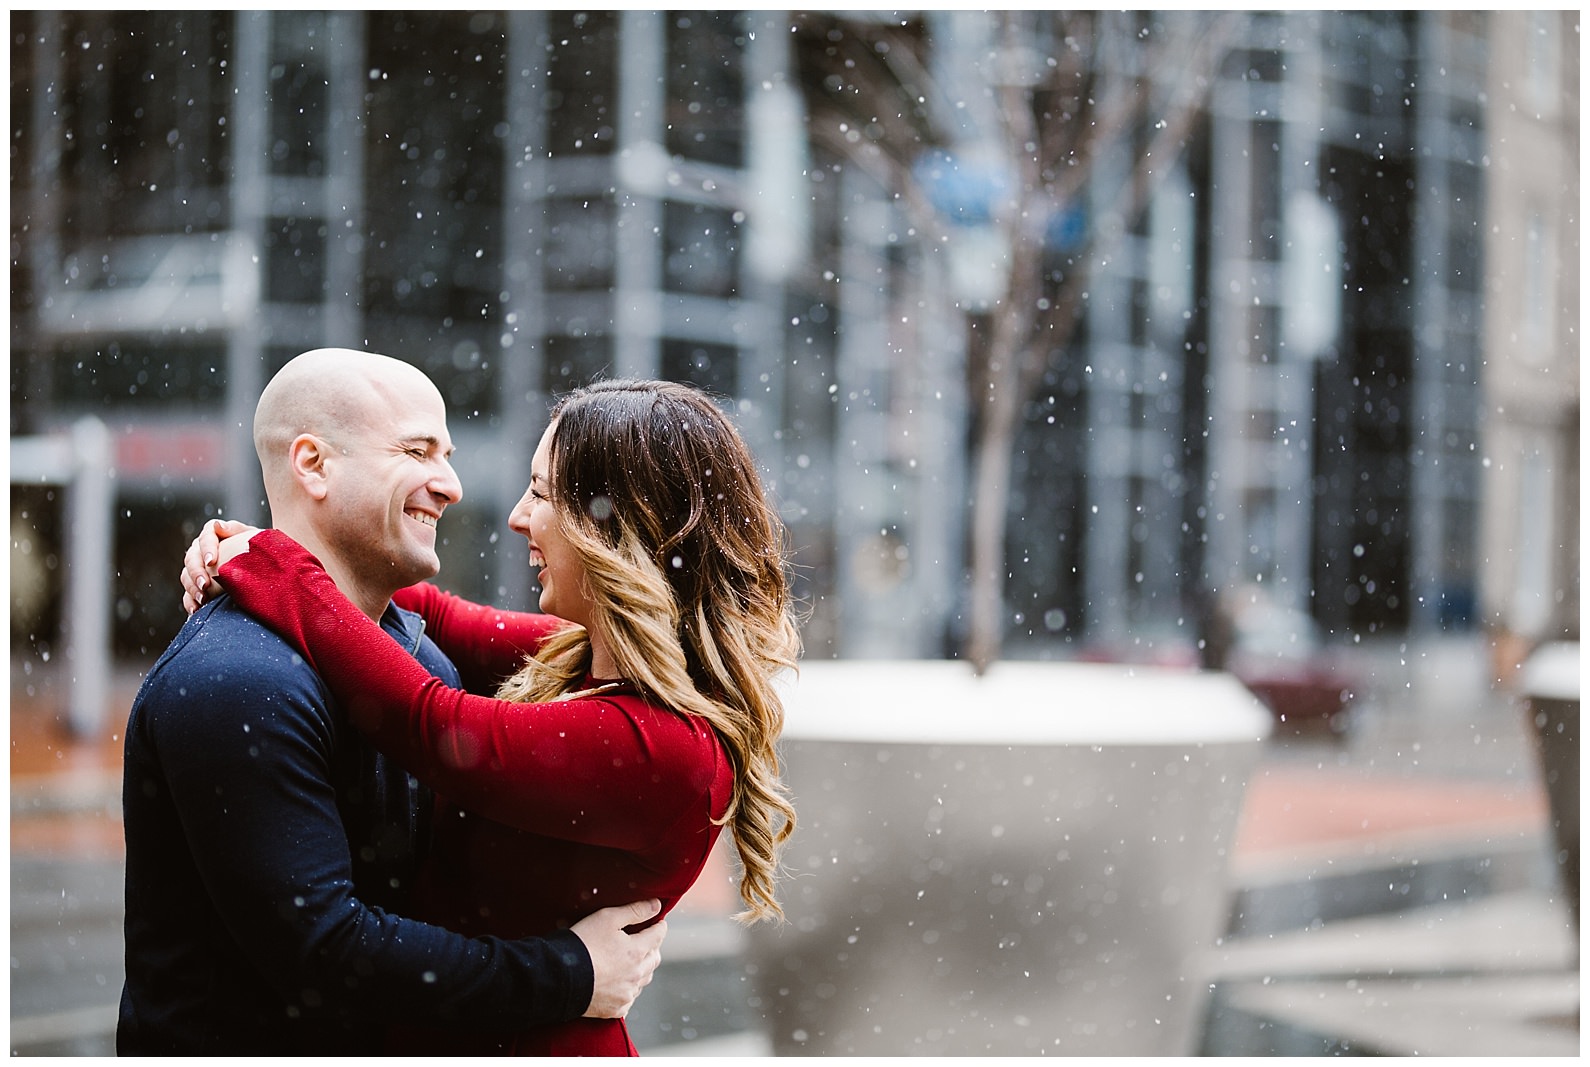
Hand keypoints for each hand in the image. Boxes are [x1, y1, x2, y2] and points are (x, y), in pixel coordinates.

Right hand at [181, 518, 261, 613]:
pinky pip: (188, 595)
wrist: (264, 567)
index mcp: (214, 534)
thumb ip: (237, 529)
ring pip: (186, 576)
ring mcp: (198, 568)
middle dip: (197, 573)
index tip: (212, 561)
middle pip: (192, 559)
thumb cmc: (260, 549)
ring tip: (203, 599)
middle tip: (205, 585)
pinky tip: (196, 610)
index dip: (207, 548)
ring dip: (192, 588)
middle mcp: (201, 550)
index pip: (206, 537)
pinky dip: (191, 602)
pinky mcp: (198, 585)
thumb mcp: (254, 536)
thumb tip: (218, 526)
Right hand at [571, 899, 665, 1018]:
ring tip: (633, 961)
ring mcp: (626, 994)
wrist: (559, 979)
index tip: (658, 923)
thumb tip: (656, 905)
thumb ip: (634, 911)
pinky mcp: (615, 1009)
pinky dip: (628, 989)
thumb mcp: (607, 918)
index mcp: (637, 951)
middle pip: (654, 959)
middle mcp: (636, 975)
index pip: (658, 935)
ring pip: (644, 979)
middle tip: (645, 940)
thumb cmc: (582, 945)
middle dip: (652, 947)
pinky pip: (630, 998)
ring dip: (642, 969)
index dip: (658, 926)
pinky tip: (620, 982)